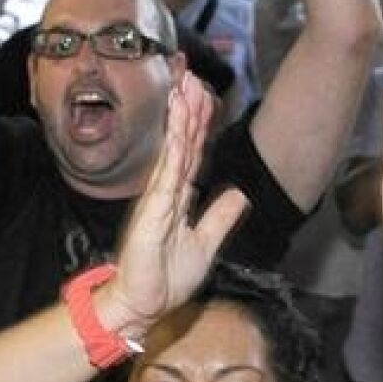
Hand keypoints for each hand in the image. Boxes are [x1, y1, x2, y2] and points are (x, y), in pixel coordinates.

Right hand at [102, 74, 246, 330]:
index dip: (199, 124)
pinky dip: (174, 150)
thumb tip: (239, 194)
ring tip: (186, 88)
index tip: (204, 94)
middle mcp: (166, 193)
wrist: (142, 307)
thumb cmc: (164, 278)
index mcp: (177, 198)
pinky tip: (178, 127)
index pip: (192, 152)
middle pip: (182, 143)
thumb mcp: (205, 245)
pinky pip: (167, 176)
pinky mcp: (152, 214)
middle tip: (191, 74)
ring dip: (180, 119)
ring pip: (173, 151)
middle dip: (188, 109)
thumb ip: (220, 218)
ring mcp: (157, 201)